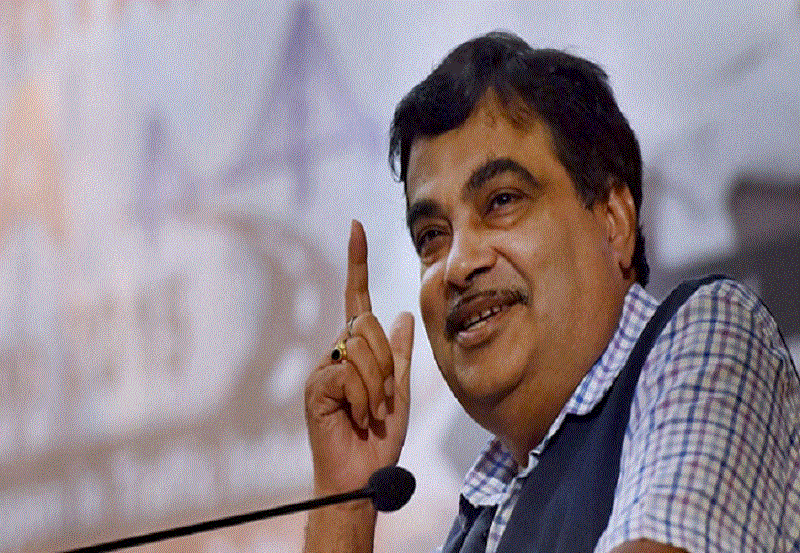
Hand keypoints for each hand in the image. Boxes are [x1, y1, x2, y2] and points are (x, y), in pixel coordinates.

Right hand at [305, 220, 413, 496]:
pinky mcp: (315, 386)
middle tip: (384, 401)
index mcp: (357, 352)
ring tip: (370, 413)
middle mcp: (336, 354)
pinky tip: (357, 418)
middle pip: (367, 325)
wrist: (362, 477)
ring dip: (378, 386)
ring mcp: (323, 370)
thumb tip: (402, 314)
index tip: (357, 227)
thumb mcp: (400, 391)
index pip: (358, 300)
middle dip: (387, 364)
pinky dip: (364, 397)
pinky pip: (349, 372)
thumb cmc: (379, 438)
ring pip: (360, 348)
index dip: (358, 264)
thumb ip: (399, 355)